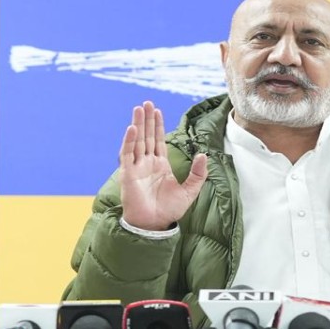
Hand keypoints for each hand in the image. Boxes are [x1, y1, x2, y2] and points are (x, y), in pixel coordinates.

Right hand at [118, 101, 207, 231]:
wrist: (154, 225)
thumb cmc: (169, 211)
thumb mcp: (189, 191)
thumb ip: (197, 174)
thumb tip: (203, 155)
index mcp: (160, 165)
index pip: (158, 140)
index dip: (158, 126)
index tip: (157, 111)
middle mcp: (147, 164)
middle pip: (147, 136)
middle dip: (146, 119)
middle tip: (146, 102)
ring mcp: (136, 168)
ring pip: (137, 141)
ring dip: (137, 124)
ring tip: (139, 109)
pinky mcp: (128, 175)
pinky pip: (127, 155)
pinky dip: (129, 141)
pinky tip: (132, 128)